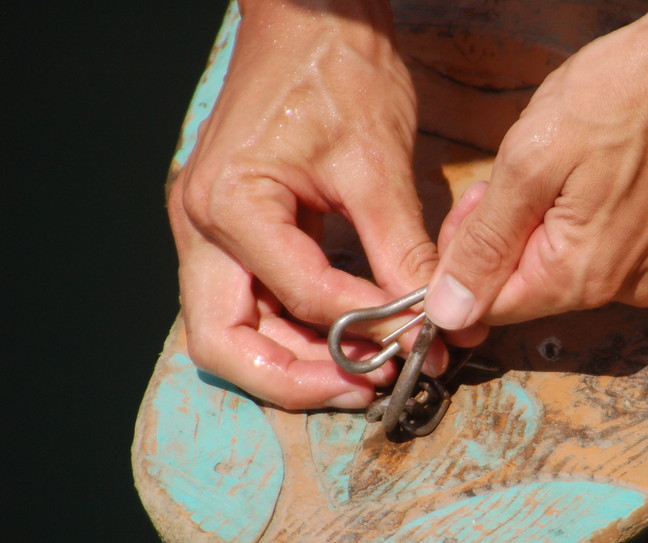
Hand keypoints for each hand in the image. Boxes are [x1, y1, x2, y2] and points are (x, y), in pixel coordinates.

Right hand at [168, 0, 442, 408]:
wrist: (312, 18)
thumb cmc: (336, 70)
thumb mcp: (377, 163)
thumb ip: (401, 250)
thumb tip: (437, 317)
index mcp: (228, 204)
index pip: (299, 294)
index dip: (364, 327)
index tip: (420, 337)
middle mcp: (201, 227)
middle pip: (225, 343)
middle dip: (295, 380)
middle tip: (364, 391)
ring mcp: (210, 233)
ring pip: (236, 333)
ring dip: (297, 364)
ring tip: (364, 376)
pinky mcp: (234, 232)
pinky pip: (256, 303)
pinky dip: (298, 330)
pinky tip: (348, 340)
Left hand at [425, 0, 647, 329]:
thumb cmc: (630, 94)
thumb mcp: (531, 161)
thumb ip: (485, 244)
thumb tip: (448, 313)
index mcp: (581, 277)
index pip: (490, 306)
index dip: (462, 262)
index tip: (471, 204)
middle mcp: (620, 291)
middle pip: (526, 289)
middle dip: (499, 238)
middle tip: (505, 174)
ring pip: (560, 268)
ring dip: (536, 226)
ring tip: (555, 164)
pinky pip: (600, 252)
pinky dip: (576, 221)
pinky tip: (587, 174)